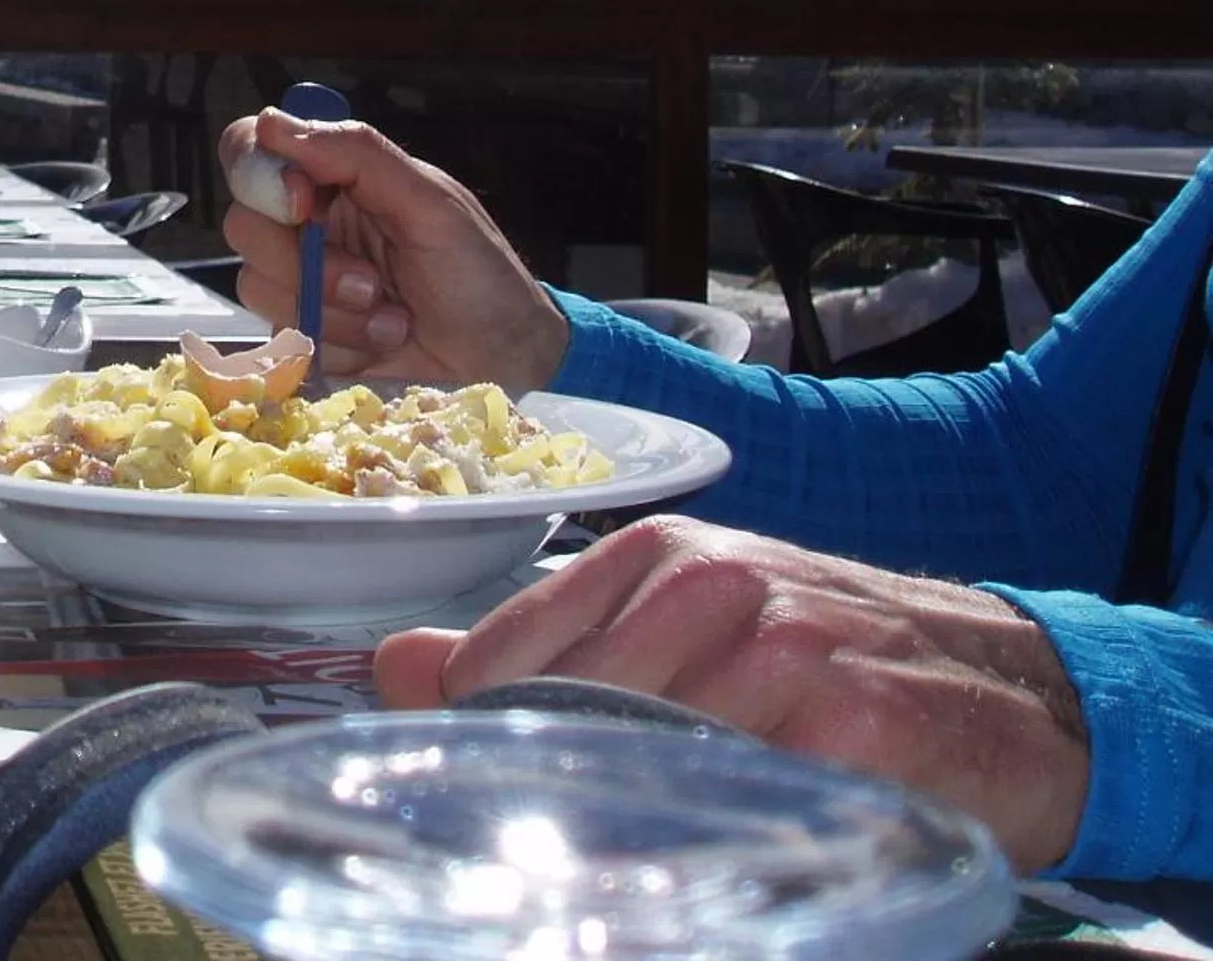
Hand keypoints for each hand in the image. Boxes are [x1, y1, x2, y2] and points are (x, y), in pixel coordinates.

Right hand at [217, 108, 566, 392]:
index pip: (250, 149)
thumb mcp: (431, 203)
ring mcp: (301, 281)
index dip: (261, 175)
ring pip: (258, 286)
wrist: (504, 359)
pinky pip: (283, 336)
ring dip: (332, 311)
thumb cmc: (479, 273)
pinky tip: (381, 343)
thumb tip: (273, 122)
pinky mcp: (303, 334)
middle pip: (244, 225)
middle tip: (373, 285)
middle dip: (311, 265)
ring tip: (392, 319)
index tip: (305, 205)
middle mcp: (308, 224)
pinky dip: (338, 345)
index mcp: (335, 178)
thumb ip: (358, 155)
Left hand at [372, 516, 1089, 872]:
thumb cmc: (830, 657)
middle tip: (539, 841)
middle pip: (567, 709)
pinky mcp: (852, 725)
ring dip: (627, 818)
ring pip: (647, 756)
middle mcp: (714, 585)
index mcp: (659, 555)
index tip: (467, 785)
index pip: (509, 650)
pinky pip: (742, 802)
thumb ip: (537, 647)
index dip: (475, 728)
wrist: (1015, 689)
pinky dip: (714, 840)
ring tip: (629, 852)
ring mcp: (785, 649)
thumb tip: (394, 666)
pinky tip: (713, 854)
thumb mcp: (683, 623)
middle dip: (548, 781)